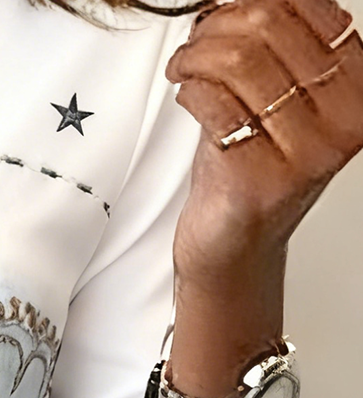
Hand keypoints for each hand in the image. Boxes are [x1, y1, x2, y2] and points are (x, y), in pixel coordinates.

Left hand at [164, 0, 362, 277]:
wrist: (234, 243)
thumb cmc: (251, 164)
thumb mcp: (276, 93)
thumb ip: (271, 42)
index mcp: (357, 85)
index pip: (308, 5)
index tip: (225, 12)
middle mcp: (344, 118)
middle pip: (270, 26)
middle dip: (217, 25)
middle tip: (194, 43)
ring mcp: (307, 152)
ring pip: (239, 61)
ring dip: (195, 56)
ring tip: (183, 67)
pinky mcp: (263, 178)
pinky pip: (216, 104)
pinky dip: (190, 90)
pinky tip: (187, 95)